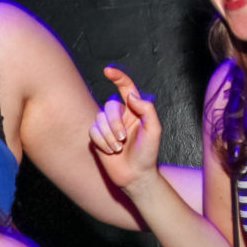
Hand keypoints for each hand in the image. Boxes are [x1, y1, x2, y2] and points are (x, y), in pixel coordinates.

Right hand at [88, 66, 163, 191]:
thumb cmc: (147, 154)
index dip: (117, 77)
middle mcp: (120, 116)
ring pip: (99, 119)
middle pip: (109, 106)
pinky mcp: (98, 138)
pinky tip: (110, 152)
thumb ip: (147, 110)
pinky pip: (93, 131)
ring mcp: (108, 127)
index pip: (126, 88)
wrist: (135, 176)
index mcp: (135, 111)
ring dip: (108, 136)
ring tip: (118, 148)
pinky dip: (101, 142)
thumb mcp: (154, 131)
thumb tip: (131, 95)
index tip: (108, 71)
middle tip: (123, 139)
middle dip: (114, 123)